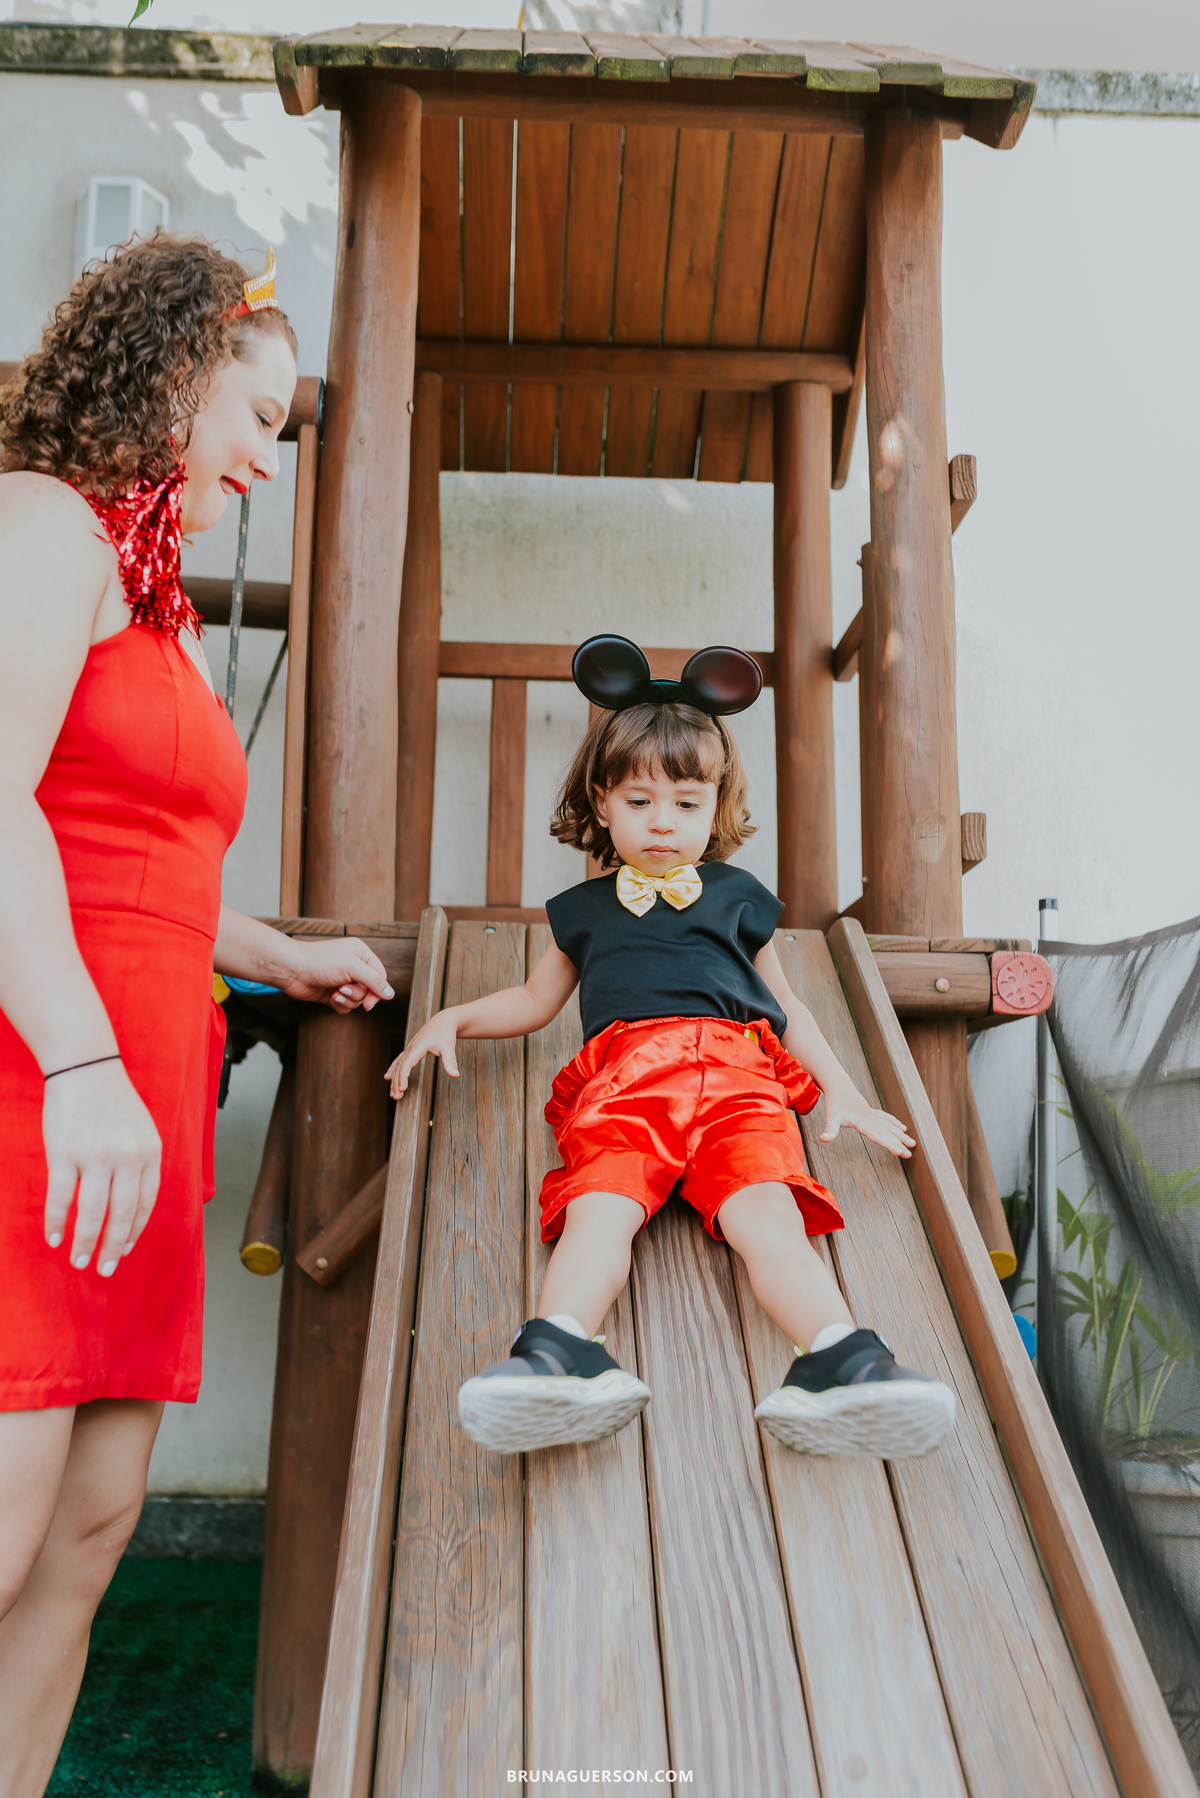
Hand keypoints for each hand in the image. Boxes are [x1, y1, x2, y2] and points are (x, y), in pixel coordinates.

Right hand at [43, 1059, 161, 1272]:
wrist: (85, 1068)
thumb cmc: (113, 1102)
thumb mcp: (142, 1130)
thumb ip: (141, 1164)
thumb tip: (133, 1208)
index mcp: (150, 1152)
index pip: (146, 1203)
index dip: (134, 1231)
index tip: (124, 1250)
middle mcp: (127, 1156)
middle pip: (122, 1214)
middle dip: (113, 1247)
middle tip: (104, 1269)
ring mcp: (95, 1156)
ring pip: (92, 1212)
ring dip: (85, 1242)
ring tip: (79, 1260)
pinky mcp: (65, 1153)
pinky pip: (61, 1197)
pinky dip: (56, 1221)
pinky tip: (53, 1236)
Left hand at [277, 937, 394, 1012]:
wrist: (293, 970)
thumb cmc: (321, 962)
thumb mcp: (352, 967)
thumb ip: (374, 981)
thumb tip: (391, 994)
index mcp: (361, 954)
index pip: (380, 976)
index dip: (378, 990)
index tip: (370, 1002)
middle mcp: (354, 967)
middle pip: (370, 990)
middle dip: (358, 994)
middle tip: (344, 991)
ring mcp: (343, 981)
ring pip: (358, 1000)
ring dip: (347, 1000)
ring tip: (334, 993)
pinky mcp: (333, 993)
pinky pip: (347, 1006)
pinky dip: (340, 1005)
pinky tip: (330, 998)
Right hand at [386, 1011, 459, 1096]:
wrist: (443, 1021)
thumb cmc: (446, 1033)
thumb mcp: (449, 1047)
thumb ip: (451, 1061)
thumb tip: (456, 1075)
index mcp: (418, 1047)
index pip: (406, 1063)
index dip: (403, 1076)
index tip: (402, 1088)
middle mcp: (411, 1048)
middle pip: (399, 1066)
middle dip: (396, 1082)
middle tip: (396, 1097)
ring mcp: (409, 1048)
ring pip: (398, 1065)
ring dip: (394, 1079)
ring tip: (393, 1094)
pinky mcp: (411, 1049)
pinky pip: (399, 1061)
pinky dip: (393, 1069)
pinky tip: (388, 1077)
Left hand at [819, 1087, 914, 1158]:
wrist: (838, 1085)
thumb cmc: (834, 1102)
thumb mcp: (831, 1116)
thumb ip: (830, 1129)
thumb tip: (823, 1139)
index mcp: (863, 1122)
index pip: (879, 1136)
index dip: (890, 1145)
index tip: (901, 1152)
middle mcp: (870, 1119)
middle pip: (887, 1133)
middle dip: (899, 1144)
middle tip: (910, 1154)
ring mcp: (872, 1114)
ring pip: (889, 1126)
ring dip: (901, 1135)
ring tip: (912, 1143)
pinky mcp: (870, 1111)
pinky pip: (886, 1118)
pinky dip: (894, 1123)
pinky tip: (902, 1127)